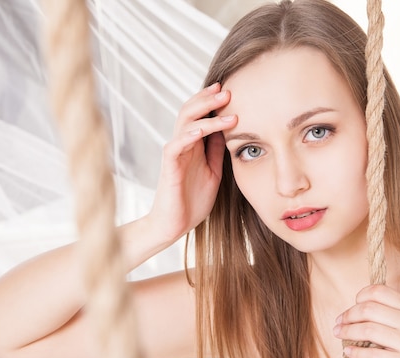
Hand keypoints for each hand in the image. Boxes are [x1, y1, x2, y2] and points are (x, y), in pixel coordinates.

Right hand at [148, 83, 236, 243]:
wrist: (175, 225)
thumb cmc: (193, 200)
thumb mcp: (213, 171)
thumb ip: (217, 151)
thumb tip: (229, 130)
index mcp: (193, 145)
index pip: (200, 115)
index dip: (212, 101)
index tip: (230, 90)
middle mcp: (182, 145)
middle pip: (190, 112)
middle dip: (208, 99)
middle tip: (228, 90)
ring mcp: (174, 154)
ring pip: (185, 123)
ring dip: (205, 113)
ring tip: (224, 104)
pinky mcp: (169, 167)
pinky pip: (175, 145)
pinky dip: (188, 135)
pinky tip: (201, 130)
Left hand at [333, 284, 399, 357]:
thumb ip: (389, 315)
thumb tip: (355, 307)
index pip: (380, 291)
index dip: (360, 297)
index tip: (350, 309)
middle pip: (369, 309)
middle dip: (348, 315)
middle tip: (338, 323)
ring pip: (368, 330)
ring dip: (347, 332)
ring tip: (338, 335)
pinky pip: (373, 355)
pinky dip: (356, 353)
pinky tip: (348, 353)